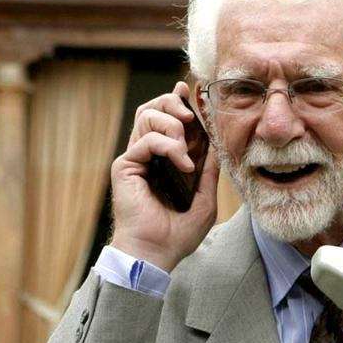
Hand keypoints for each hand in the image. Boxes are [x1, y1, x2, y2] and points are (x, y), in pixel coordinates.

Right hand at [109, 82, 219, 271]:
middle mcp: (149, 155)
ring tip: (186, 154)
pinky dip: (168, 146)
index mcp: (165, 160)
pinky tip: (182, 165)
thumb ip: (210, 171)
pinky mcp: (126, 166)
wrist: (157, 253)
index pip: (168, 120)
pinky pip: (146, 140)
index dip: (177, 101)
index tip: (188, 89)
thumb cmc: (178, 233)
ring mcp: (136, 159)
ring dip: (173, 127)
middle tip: (190, 117)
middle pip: (152, 108)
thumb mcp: (205, 198)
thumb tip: (216, 145)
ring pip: (146, 116)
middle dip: (173, 103)